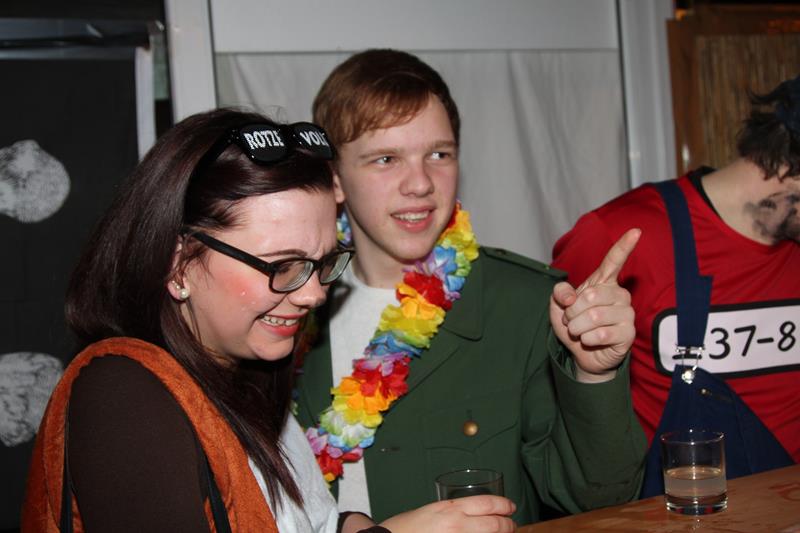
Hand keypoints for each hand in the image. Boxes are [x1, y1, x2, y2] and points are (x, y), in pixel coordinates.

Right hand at [379, 495, 515, 532]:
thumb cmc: (404, 528)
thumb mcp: (430, 511)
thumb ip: (452, 512)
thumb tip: (470, 516)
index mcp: (450, 509)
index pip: (487, 503)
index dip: (504, 505)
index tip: (510, 507)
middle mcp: (457, 525)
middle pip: (495, 524)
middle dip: (508, 525)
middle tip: (512, 525)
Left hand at [549, 228, 639, 381]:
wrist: (581, 352)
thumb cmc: (574, 323)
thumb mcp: (558, 306)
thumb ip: (560, 293)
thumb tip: (571, 296)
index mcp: (603, 282)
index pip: (614, 261)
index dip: (624, 246)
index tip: (636, 231)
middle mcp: (619, 294)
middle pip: (591, 295)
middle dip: (571, 311)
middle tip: (571, 320)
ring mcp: (626, 313)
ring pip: (593, 316)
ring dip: (577, 327)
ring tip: (579, 331)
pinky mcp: (628, 333)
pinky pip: (601, 333)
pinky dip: (586, 339)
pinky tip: (589, 340)